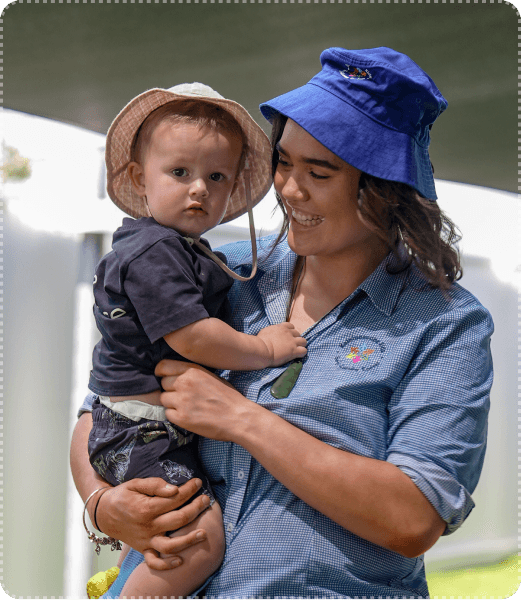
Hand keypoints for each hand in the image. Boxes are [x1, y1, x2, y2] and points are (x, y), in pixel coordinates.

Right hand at [96, 477, 210, 569]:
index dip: (190, 489)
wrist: (102, 513)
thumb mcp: (135, 483)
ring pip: (171, 545)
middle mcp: (148, 526)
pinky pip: (154, 561)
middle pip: (179, 519)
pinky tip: (180, 561)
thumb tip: (174, 489)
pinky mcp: (143, 549)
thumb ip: (155, 485)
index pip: (175, 499)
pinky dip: (167, 564)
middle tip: (206, 500)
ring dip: (189, 540)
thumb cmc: (122, 495)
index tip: (198, 482)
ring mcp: (146, 540)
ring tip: (204, 533)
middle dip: (196, 508)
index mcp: (147, 508)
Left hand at [156, 360, 255, 441]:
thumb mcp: (210, 376)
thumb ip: (191, 374)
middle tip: (183, 396)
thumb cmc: (228, 397)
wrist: (239, 417)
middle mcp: (185, 383)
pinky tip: (188, 416)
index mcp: (192, 370)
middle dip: (170, 389)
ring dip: (172, 403)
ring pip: (163, 399)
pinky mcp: (181, 418)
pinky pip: (168, 414)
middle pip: (163, 384)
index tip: (163, 377)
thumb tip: (174, 375)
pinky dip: (175, 415)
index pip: (163, 366)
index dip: (161, 372)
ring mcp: (182, 401)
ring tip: (187, 406)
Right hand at [257, 322, 306, 365]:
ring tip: (296, 350)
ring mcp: (292, 342)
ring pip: (304, 341)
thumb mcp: (265, 331)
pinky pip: (304, 351)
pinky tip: (297, 356)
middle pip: (298, 334)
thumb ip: (272, 331)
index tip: (287, 337)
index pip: (291, 326)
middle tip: (291, 345)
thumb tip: (271, 333)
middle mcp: (288, 333)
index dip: (290, 332)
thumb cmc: (260, 341)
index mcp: (281, 327)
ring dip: (301, 345)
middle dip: (295, 339)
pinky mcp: (294, 351)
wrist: (262, 349)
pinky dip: (302, 353)